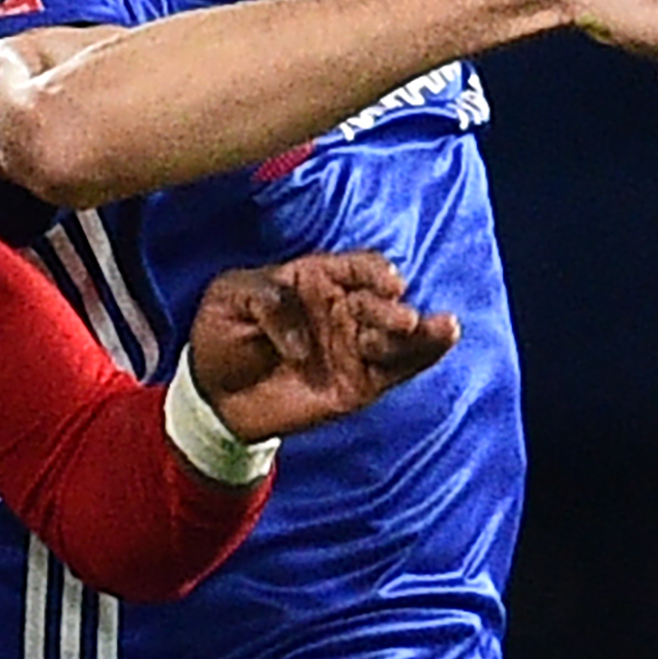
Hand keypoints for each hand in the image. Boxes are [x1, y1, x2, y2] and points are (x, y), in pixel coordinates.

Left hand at [187, 252, 459, 441]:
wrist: (214, 391)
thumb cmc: (222, 331)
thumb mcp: (230, 298)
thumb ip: (267, 301)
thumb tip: (303, 341)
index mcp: (316, 278)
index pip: (355, 266)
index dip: (372, 270)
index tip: (386, 280)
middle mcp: (342, 308)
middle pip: (380, 302)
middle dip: (392, 308)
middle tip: (401, 318)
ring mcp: (354, 346)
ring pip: (398, 335)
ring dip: (422, 332)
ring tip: (442, 327)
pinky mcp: (360, 383)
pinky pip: (398, 367)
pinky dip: (423, 356)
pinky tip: (443, 340)